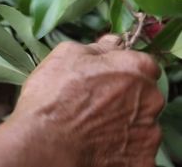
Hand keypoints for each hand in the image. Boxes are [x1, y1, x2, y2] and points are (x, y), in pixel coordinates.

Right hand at [12, 35, 163, 165]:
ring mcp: (149, 133)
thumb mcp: (66, 55)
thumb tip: (112, 42)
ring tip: (91, 127)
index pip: (143, 65)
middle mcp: (151, 100)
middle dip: (124, 97)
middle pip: (144, 95)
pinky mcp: (142, 159)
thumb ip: (97, 47)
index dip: (122, 70)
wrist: (46, 143)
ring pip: (140, 123)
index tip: (104, 78)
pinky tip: (97, 145)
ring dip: (122, 123)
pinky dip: (120, 148)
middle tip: (93, 103)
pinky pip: (135, 150)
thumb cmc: (54, 96)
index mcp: (136, 70)